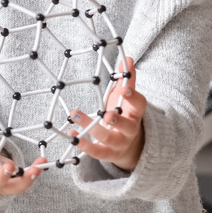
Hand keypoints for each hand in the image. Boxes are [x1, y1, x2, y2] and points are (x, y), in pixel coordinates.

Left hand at [68, 56, 145, 171]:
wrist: (128, 146)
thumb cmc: (124, 115)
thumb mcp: (124, 98)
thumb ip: (126, 80)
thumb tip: (127, 58)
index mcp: (135, 113)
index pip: (139, 105)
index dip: (133, 97)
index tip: (124, 90)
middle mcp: (130, 130)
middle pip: (127, 126)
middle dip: (117, 121)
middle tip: (106, 115)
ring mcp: (119, 143)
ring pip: (108, 139)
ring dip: (91, 129)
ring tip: (75, 114)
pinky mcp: (107, 154)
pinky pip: (97, 152)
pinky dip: (84, 145)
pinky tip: (71, 135)